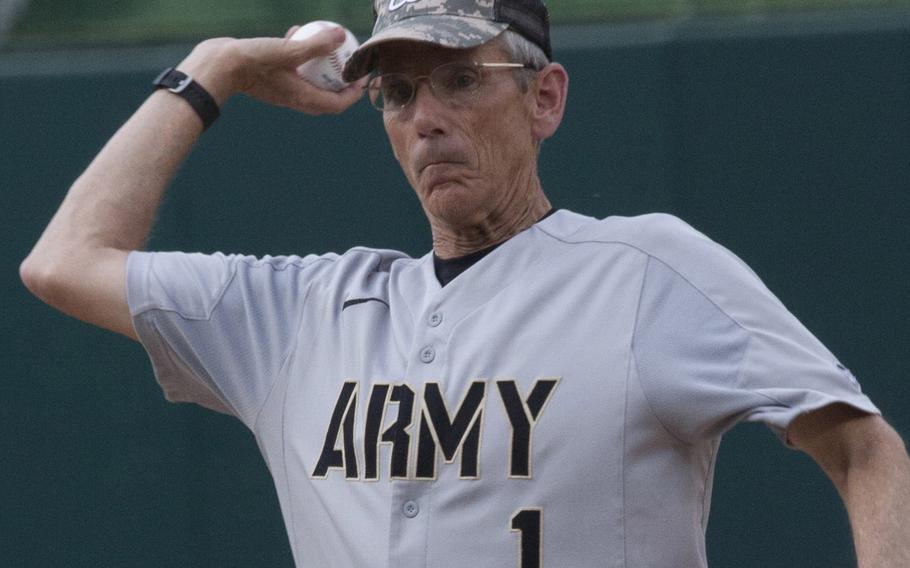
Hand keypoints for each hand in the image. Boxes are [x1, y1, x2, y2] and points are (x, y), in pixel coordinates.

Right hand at [177, 26, 366, 114]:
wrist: (217, 66)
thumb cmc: (252, 61)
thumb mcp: (287, 50)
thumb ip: (315, 44)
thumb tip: (340, 35)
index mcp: (302, 97)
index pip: (337, 104)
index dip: (353, 93)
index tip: (362, 77)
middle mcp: (294, 97)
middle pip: (326, 94)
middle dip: (341, 80)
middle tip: (350, 62)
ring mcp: (282, 88)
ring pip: (309, 79)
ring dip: (319, 63)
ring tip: (326, 42)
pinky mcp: (271, 76)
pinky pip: (292, 67)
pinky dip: (298, 53)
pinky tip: (297, 30)